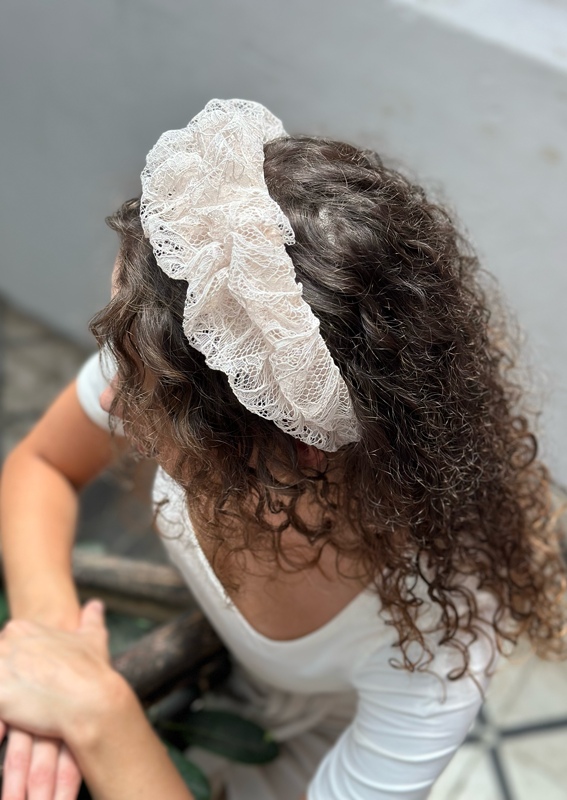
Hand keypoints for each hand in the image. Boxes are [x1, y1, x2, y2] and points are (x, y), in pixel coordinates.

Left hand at [0, 608, 83, 799]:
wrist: (91, 702)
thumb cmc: (91, 671)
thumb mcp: (92, 637)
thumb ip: (90, 619)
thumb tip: (96, 605)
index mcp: (20, 628)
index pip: (4, 646)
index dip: (16, 666)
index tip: (30, 680)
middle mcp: (3, 644)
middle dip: (7, 679)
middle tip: (27, 694)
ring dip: (6, 693)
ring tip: (23, 705)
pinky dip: (1, 722)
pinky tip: (12, 725)